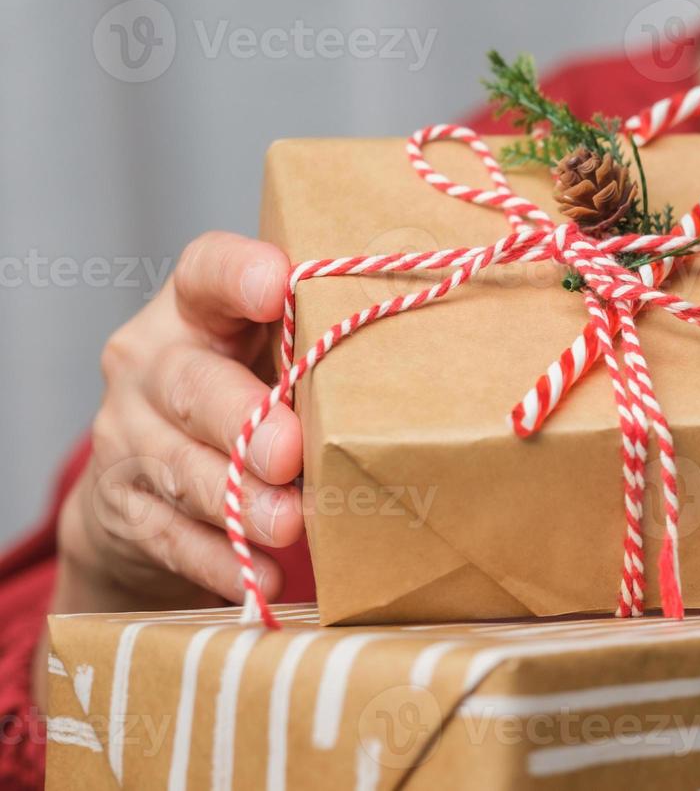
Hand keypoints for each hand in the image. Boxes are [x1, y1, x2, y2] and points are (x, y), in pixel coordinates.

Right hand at [55, 232, 303, 613]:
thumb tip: (426, 356)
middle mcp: (151, 363)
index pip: (206, 270)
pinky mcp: (124, 506)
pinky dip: (220, 560)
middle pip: (190, 383)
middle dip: (242, 420)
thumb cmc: (247, 392)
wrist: (150, 476)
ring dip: (236, 499)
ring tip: (287, 523)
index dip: (239, 274)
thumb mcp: (273, 351)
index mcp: (194, 308)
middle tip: (288, 453)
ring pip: (178, 465)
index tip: (279, 287)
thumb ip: (320, 341)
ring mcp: (127, 435)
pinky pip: (170, 535)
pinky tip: (261, 578)